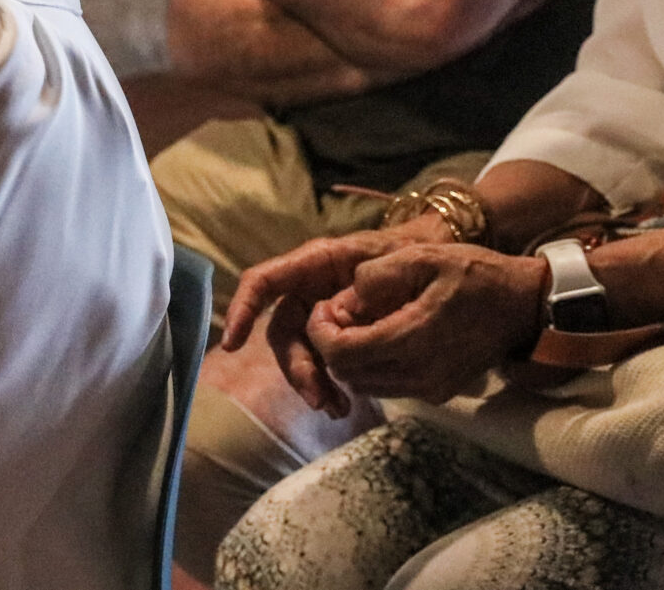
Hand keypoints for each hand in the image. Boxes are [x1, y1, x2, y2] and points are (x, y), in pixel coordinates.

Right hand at [220, 225, 438, 415]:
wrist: (430, 264)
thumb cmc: (407, 253)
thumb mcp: (395, 257)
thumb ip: (370, 281)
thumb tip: (341, 312)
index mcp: (313, 264)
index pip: (265, 282)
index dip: (243, 308)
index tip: (233, 343)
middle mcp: (307, 290)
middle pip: (283, 331)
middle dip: (296, 367)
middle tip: (317, 399)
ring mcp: (318, 316)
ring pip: (299, 353)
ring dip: (310, 383)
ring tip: (335, 409)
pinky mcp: (333, 337)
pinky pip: (319, 363)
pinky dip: (326, 385)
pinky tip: (342, 404)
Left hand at [306, 242, 546, 403]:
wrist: (522, 306)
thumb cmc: (474, 275)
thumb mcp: (423, 257)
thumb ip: (378, 275)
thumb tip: (346, 299)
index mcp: (412, 338)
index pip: (342, 354)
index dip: (320, 332)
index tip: (323, 307)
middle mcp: (419, 373)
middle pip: (349, 374)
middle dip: (332, 344)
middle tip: (339, 314)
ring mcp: (430, 388)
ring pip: (366, 385)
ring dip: (352, 358)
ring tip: (361, 324)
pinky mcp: (438, 393)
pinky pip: (389, 387)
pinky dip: (374, 367)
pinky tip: (383, 338)